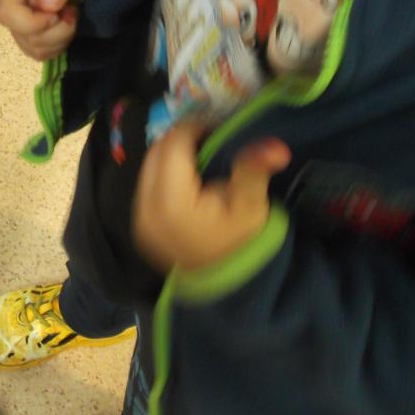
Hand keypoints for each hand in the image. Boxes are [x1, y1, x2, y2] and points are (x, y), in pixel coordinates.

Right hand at [0, 0, 90, 60]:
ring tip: (70, 15)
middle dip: (54, 31)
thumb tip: (47, 4)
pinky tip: (65, 26)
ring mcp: (18, 22)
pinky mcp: (29, 35)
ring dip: (59, 38)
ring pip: (33, 48)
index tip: (57, 13)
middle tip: (71, 11)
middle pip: (21, 34)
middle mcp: (9, 4)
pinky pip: (40, 53)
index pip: (6, 13)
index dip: (33, 22)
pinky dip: (58, 45)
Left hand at [132, 121, 291, 272]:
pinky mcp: (138, 223)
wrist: (225, 286)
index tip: (217, 129)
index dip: (194, 128)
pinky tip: (187, 179)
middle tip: (210, 140)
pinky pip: (146, 182)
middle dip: (181, 139)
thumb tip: (275, 146)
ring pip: (149, 164)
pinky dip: (164, 172)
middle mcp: (146, 207)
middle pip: (157, 151)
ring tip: (200, 157)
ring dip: (171, 154)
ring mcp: (138, 217)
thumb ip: (252, 171)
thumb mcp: (251, 207)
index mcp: (171, 202)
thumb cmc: (240, 243)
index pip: (173, 144)